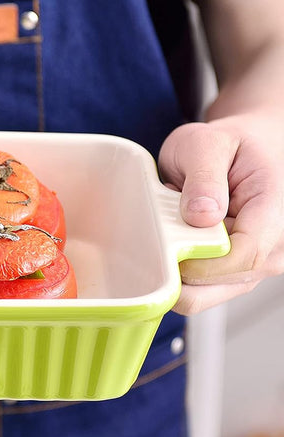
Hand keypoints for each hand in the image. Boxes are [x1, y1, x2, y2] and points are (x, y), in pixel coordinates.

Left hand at [158, 114, 283, 313]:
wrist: (245, 149)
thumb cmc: (228, 145)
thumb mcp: (207, 143)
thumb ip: (204, 176)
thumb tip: (202, 215)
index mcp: (276, 211)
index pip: (244, 255)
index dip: (200, 261)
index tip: (168, 246)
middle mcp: (275, 247)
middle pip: (224, 283)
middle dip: (182, 267)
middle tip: (163, 231)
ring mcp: (257, 265)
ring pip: (209, 294)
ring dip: (179, 269)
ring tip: (174, 229)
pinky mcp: (237, 274)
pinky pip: (201, 289)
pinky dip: (179, 271)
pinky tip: (176, 242)